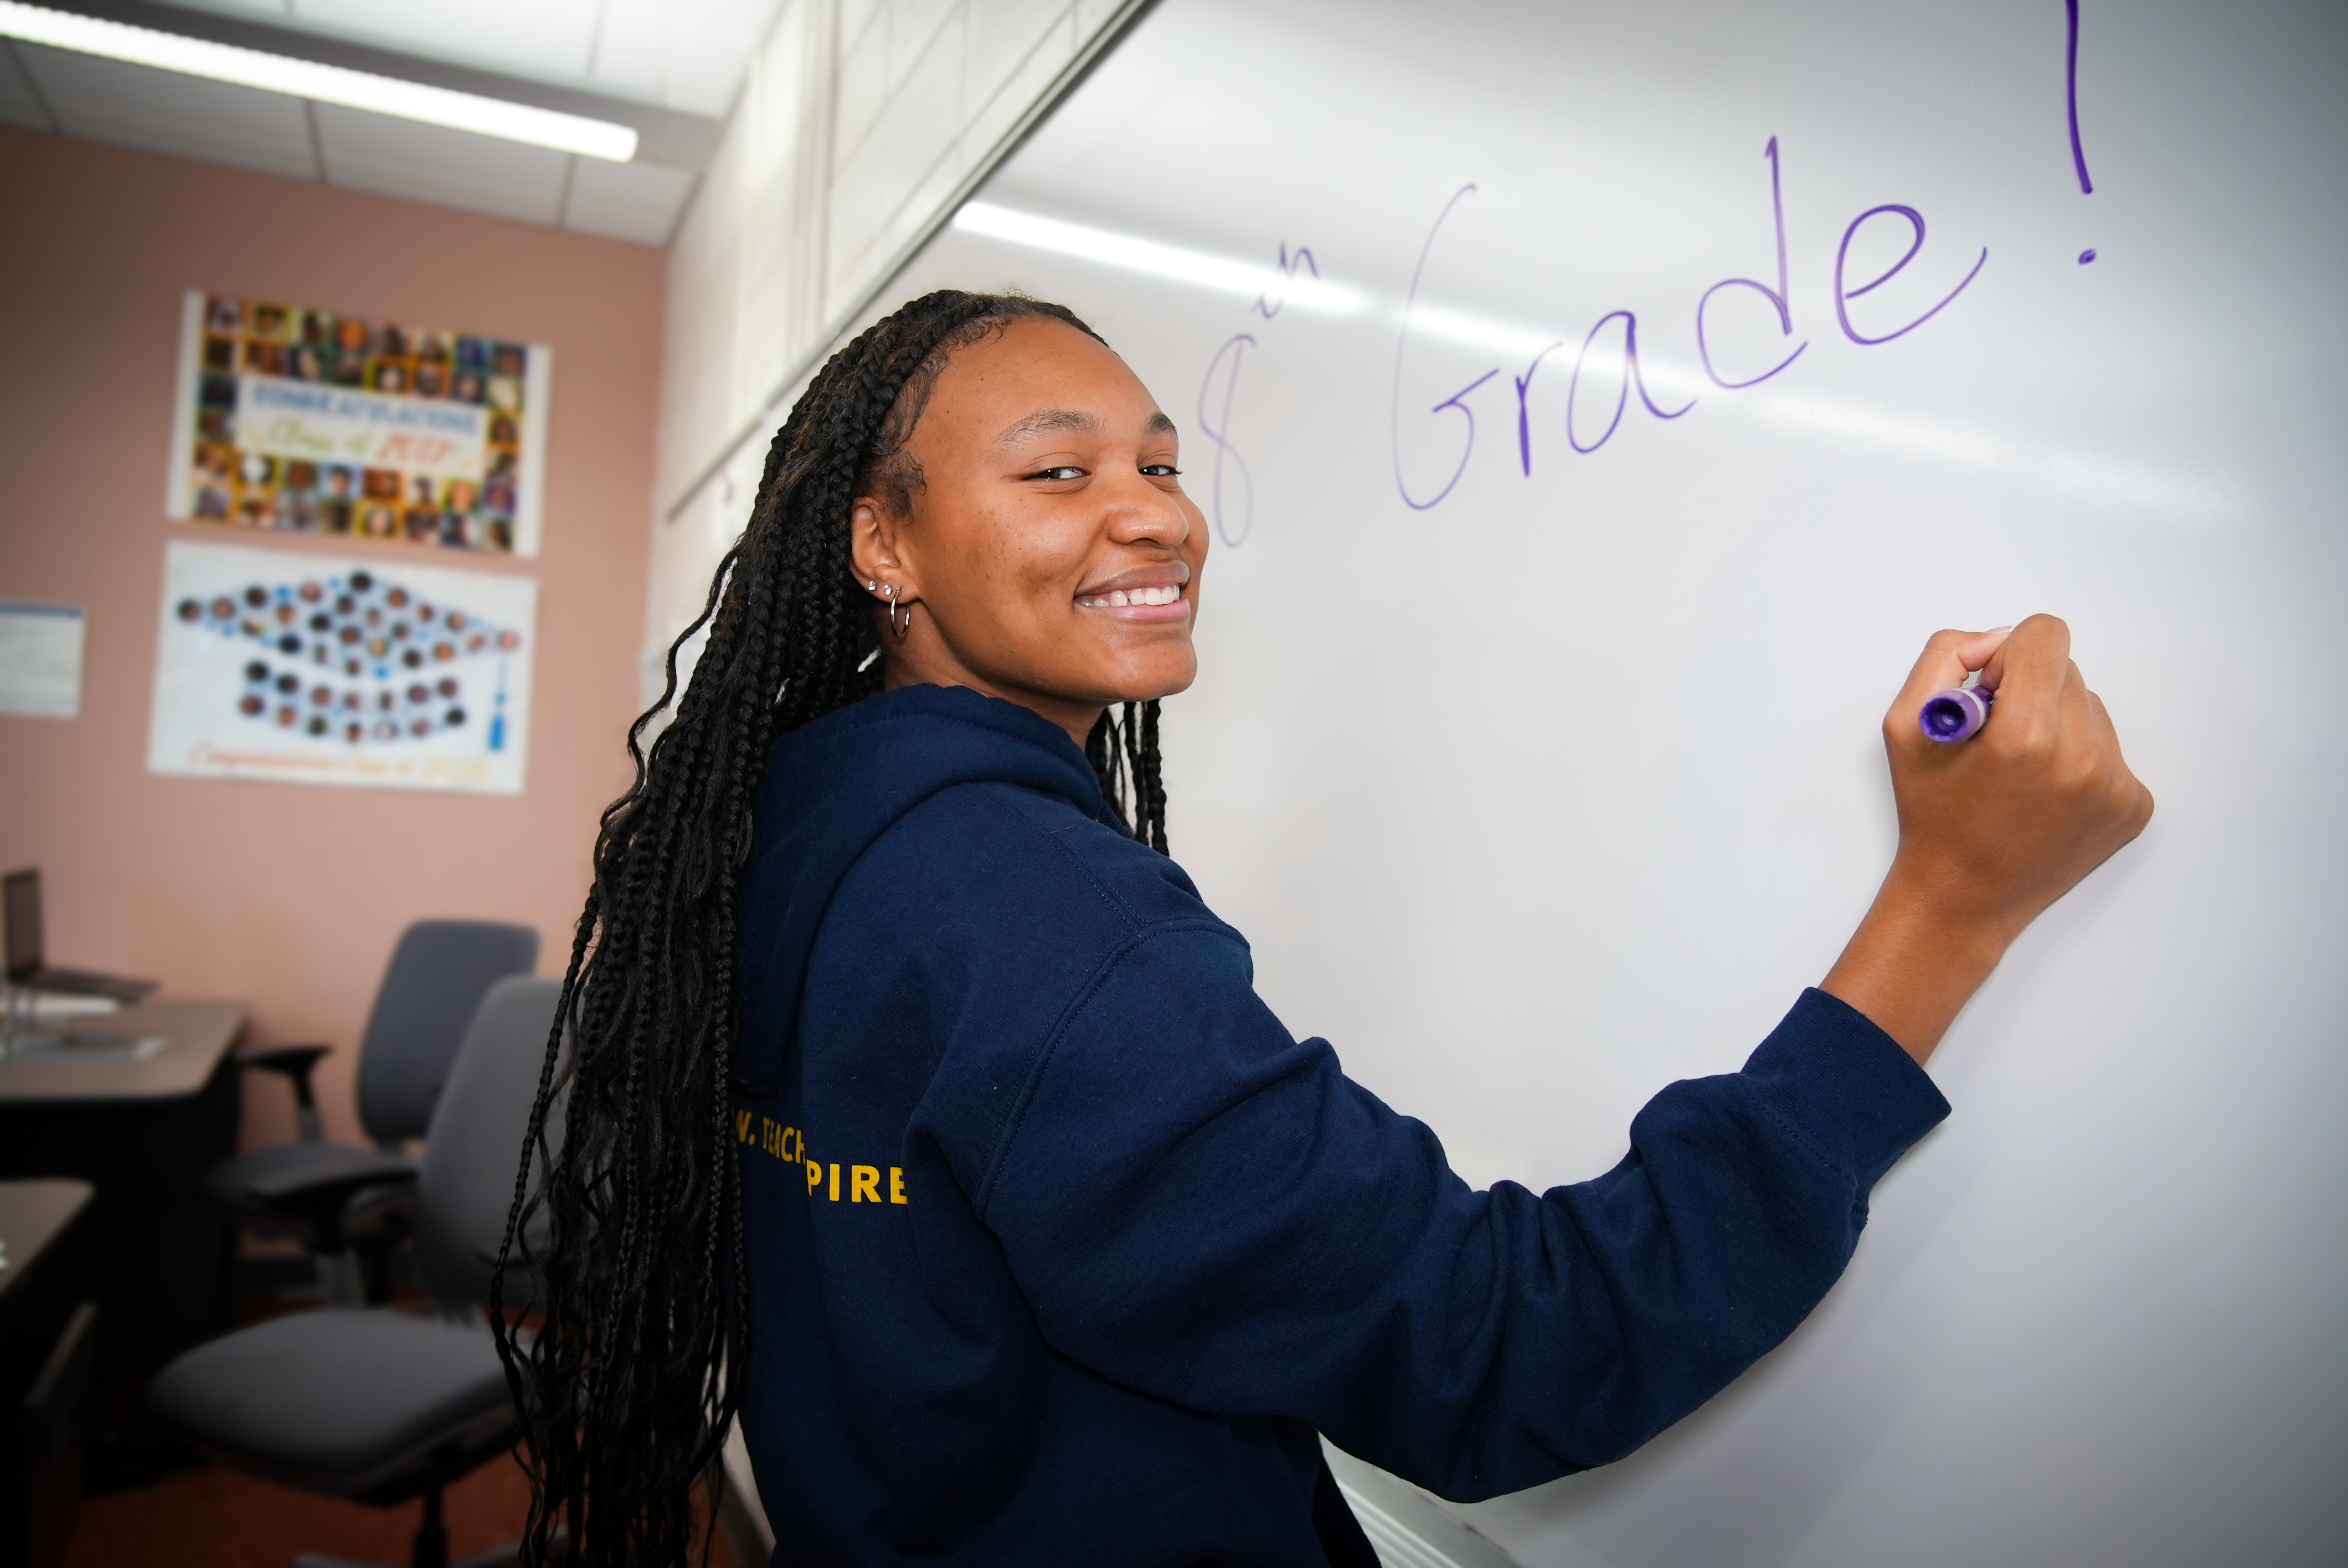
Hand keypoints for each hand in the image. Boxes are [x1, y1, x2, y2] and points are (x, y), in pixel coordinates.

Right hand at [1822, 615, 2153, 1061]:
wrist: (1963, 899)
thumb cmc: (1932, 816)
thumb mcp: (1906, 726)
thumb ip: (1945, 658)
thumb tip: (1999, 640)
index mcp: (2026, 735)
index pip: (2047, 634)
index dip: (2008, 657)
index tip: (1991, 694)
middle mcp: (2083, 759)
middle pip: (2068, 671)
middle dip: (2029, 693)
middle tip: (1995, 743)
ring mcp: (2115, 787)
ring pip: (2091, 710)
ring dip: (2057, 726)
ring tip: (2020, 774)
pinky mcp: (2133, 808)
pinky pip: (2111, 751)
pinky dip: (2078, 762)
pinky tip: (2045, 796)